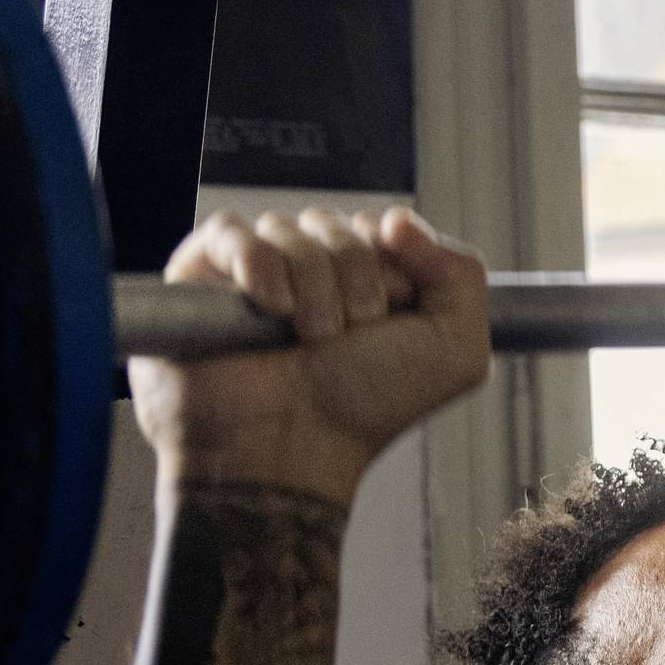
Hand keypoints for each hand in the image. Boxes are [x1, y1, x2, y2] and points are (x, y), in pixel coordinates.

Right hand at [132, 207, 491, 497]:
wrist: (293, 446)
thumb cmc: (366, 409)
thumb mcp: (456, 351)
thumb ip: (462, 274)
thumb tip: (398, 219)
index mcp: (369, 283)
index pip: (382, 225)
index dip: (394, 262)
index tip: (391, 313)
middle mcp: (313, 275)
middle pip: (337, 222)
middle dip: (356, 276)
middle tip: (349, 336)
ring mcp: (256, 273)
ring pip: (288, 227)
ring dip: (313, 284)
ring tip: (310, 338)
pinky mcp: (203, 277)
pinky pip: (231, 231)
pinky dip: (259, 263)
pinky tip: (274, 308)